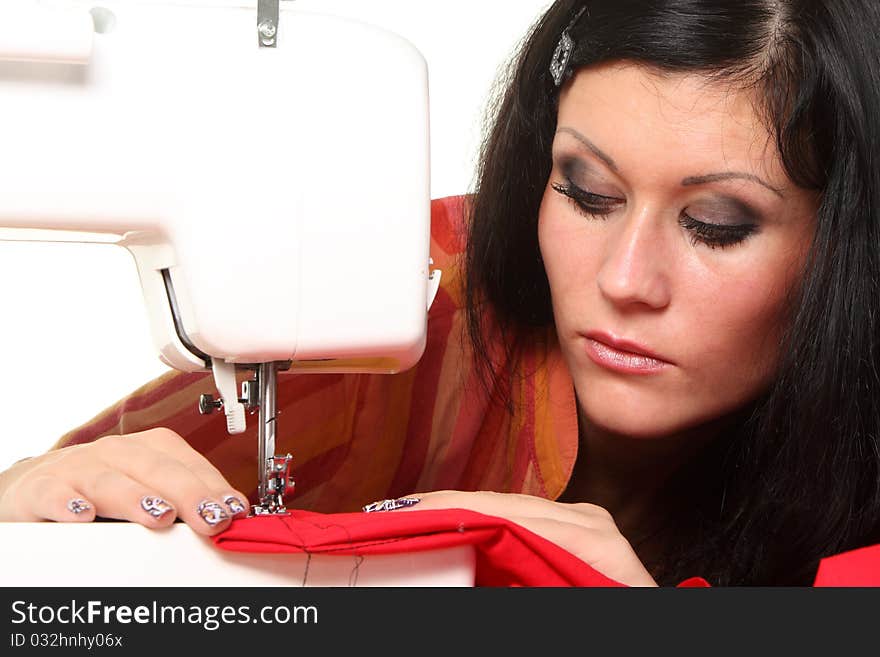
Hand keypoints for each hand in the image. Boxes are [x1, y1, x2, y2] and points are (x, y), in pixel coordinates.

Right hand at [0, 428, 248, 534]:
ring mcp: (75, 470)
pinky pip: (52, 494)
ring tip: (160, 516)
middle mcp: (114, 454)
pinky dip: (67, 503)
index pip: (187, 464)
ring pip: (108, 479)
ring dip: (136, 497)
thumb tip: (226, 520)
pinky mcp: (37, 490)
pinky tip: (83, 516)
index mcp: (146, 452)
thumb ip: (181, 505)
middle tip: (210, 517)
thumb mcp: (144, 493)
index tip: (234, 510)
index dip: (213, 486)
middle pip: (155, 468)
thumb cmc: (97, 493)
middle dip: (187, 492)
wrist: (31, 489)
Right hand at [396, 490, 656, 586]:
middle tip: (386, 517)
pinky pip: (519, 522)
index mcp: (589, 536)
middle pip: (499, 505)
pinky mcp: (574, 531)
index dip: (448, 512)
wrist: (649, 629)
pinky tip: (448, 527)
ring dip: (456, 516)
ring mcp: (582, 521)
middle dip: (442, 510)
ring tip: (406, 521)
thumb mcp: (568, 596)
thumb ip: (512, 572)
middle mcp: (586, 518)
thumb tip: (459, 563)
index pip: (503, 514)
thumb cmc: (615, 602)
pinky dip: (480, 525)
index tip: (400, 515)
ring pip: (504, 510)